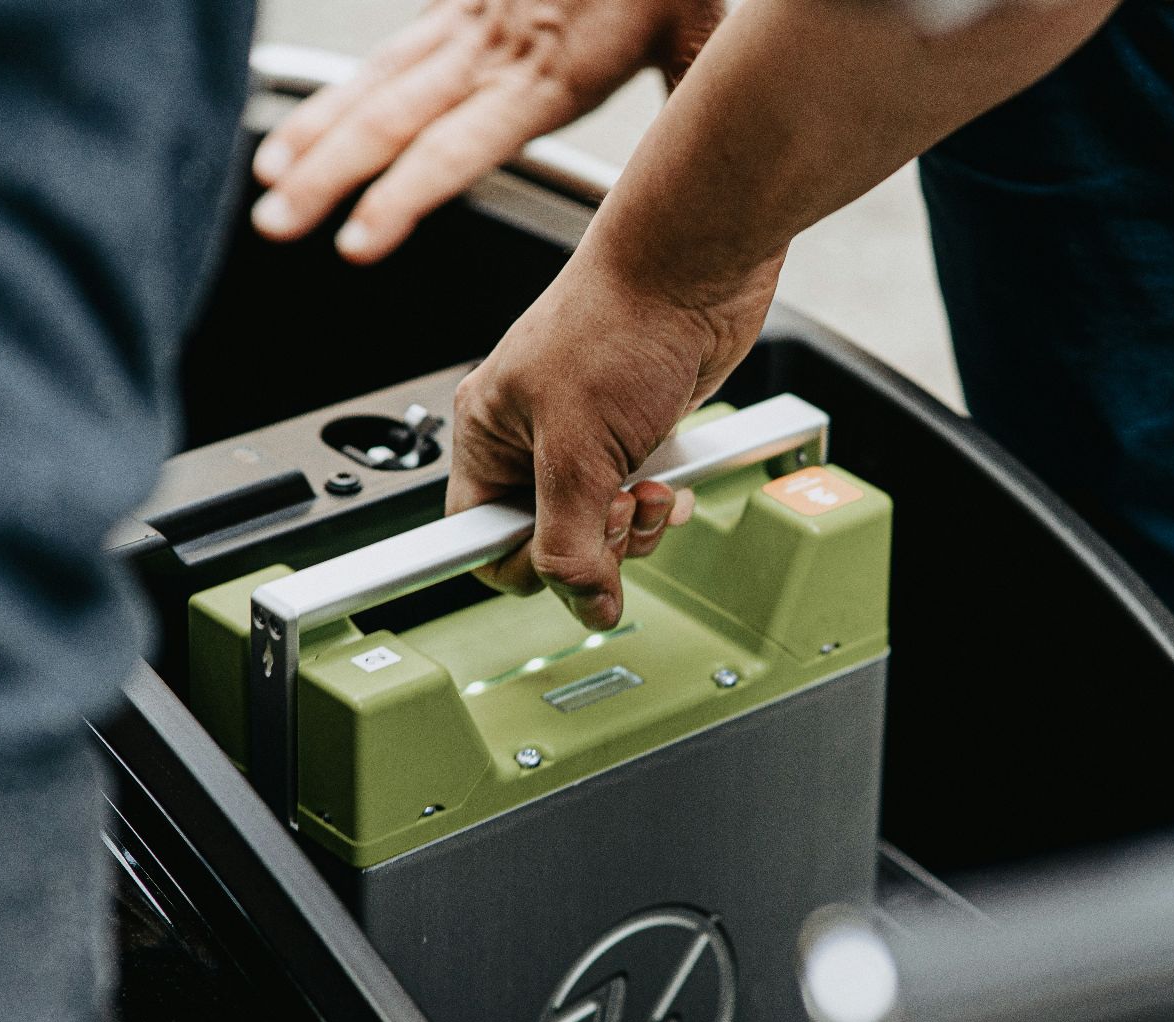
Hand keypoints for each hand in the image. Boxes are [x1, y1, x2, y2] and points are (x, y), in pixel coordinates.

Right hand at [249, 0, 720, 261]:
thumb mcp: (698, 36)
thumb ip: (695, 99)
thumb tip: (719, 170)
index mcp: (553, 71)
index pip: (459, 144)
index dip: (403, 195)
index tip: (357, 241)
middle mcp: (497, 48)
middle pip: (394, 119)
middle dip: (329, 176)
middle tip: (278, 223)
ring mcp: (469, 22)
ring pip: (375, 84)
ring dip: (317, 137)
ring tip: (270, 185)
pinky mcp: (458, 3)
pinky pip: (386, 52)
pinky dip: (331, 96)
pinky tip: (294, 125)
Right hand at [446, 244, 781, 629]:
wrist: (695, 267)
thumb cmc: (622, 321)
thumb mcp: (579, 450)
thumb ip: (571, 540)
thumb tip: (582, 604)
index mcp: (487, 433)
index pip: (478, 537)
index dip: (522, 564)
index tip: (562, 570)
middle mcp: (530, 436)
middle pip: (546, 540)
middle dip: (594, 542)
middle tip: (620, 510)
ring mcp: (586, 436)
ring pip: (598, 526)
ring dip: (634, 527)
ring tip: (650, 492)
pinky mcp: (636, 433)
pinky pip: (638, 499)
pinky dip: (659, 504)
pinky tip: (671, 483)